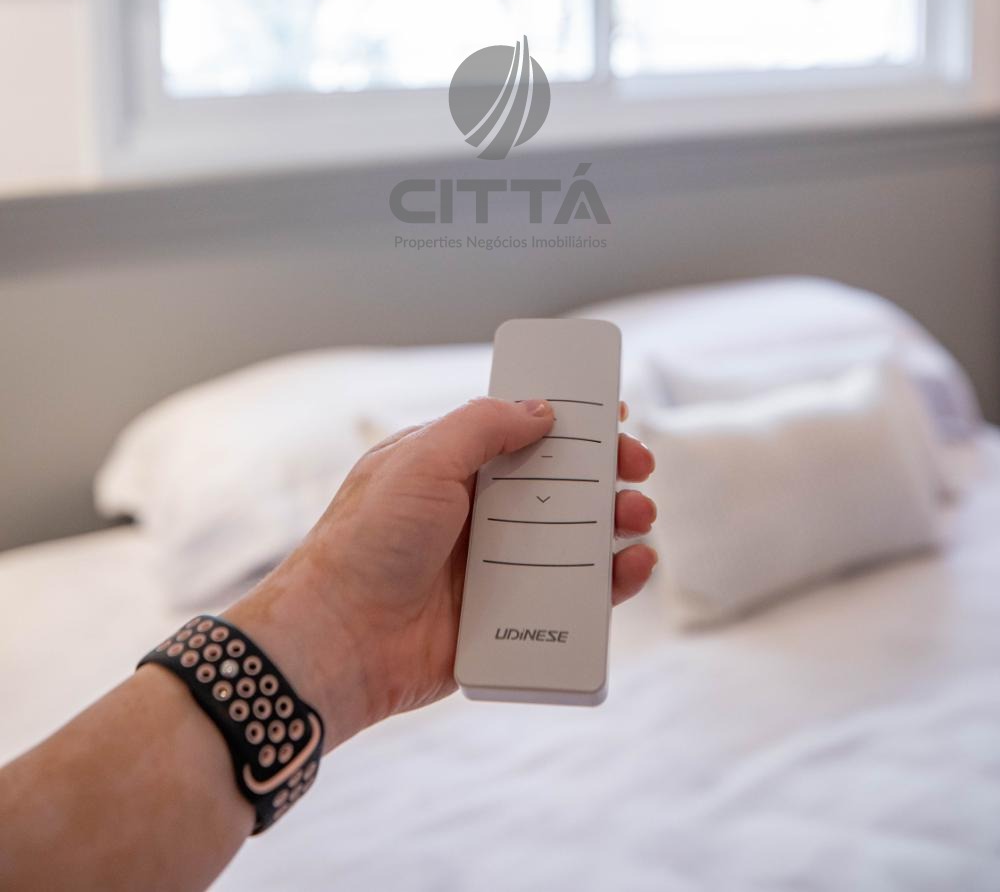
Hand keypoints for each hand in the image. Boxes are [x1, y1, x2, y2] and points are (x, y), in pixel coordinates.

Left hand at [227, 398, 656, 745]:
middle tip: (639, 466)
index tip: (614, 417)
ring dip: (616, 522)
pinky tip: (634, 567)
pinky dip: (610, 582)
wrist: (339, 641)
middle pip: (559, 484)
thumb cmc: (367, 542)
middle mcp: (476, 512)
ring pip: (574, 539)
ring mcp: (494, 566)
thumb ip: (482, 426)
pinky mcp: (507, 619)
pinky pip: (571, 598)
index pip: (520, 432)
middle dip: (605, 472)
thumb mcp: (421, 460)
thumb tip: (542, 411)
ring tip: (640, 516)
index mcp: (451, 466)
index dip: (569, 423)